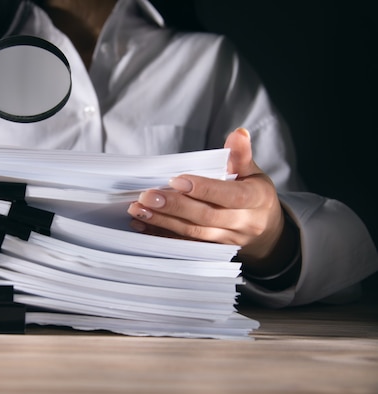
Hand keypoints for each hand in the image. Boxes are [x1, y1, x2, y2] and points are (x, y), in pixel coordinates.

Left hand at [127, 127, 291, 272]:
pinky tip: (142, 226)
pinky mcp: (211, 250)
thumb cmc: (255, 194)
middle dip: (174, 206)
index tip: (176, 181)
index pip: (229, 195)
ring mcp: (226, 239)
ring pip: (192, 232)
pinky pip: (184, 244)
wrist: (265, 230)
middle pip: (205, 216)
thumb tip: (239, 133)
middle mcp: (242, 223)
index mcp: (255, 199)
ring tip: (139, 210)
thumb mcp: (253, 172)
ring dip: (163, 221)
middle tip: (147, 196)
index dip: (204, 189)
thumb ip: (241, 155)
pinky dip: (162, 235)